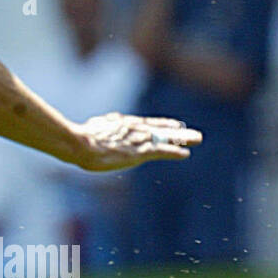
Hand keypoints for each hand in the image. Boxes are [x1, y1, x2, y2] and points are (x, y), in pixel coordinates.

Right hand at [75, 112, 201, 171]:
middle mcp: (134, 129)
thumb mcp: (91, 128)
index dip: (163, 125)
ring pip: (166, 138)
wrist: (80, 143)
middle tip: (195, 134)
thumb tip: (96, 124)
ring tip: (198, 138)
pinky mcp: (139, 152)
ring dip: (182, 139)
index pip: (148, 123)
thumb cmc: (79, 138)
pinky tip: (186, 153)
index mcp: (123, 124)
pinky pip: (162, 151)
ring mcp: (137, 140)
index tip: (175, 124)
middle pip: (161, 129)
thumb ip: (99, 126)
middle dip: (178, 131)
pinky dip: (174, 152)